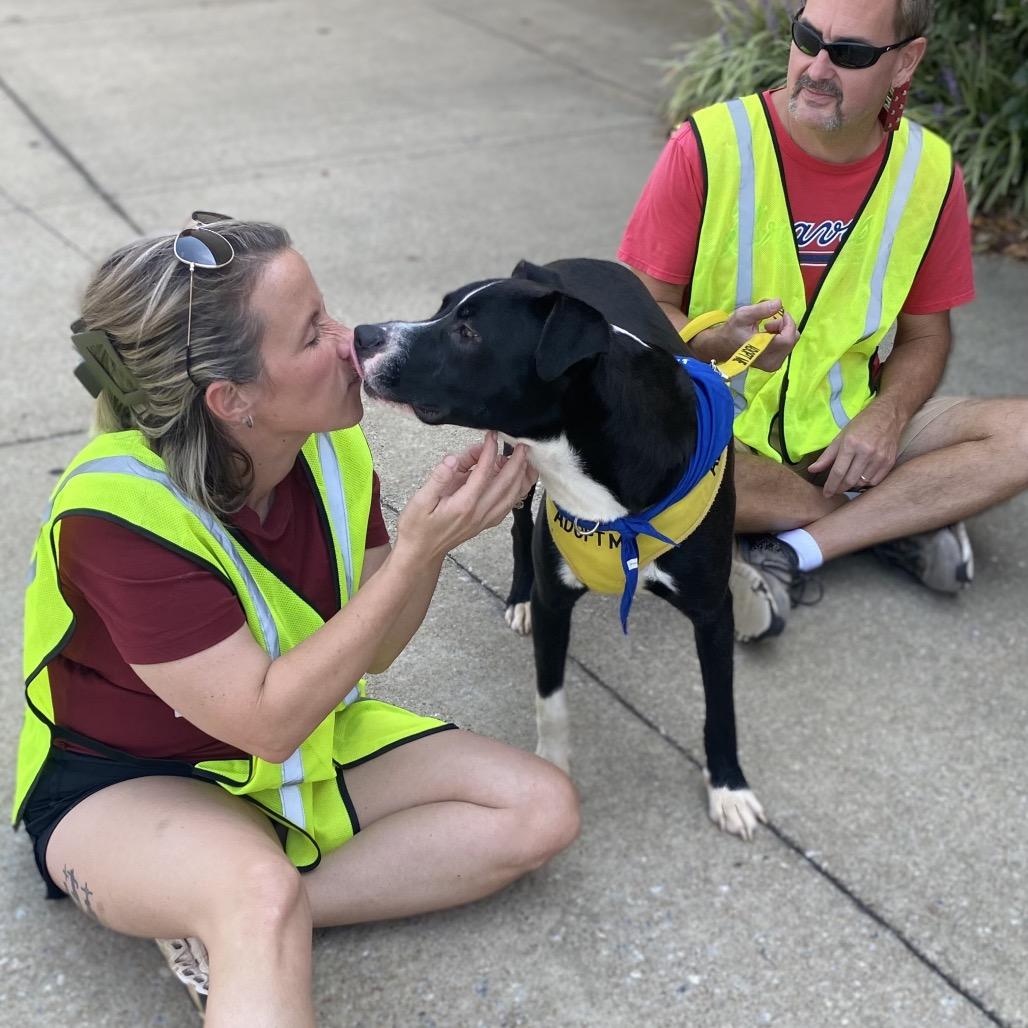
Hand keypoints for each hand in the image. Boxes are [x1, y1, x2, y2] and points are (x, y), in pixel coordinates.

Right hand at [396, 432, 536, 561]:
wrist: (421, 553)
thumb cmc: (417, 526)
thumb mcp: (420, 500)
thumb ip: (438, 479)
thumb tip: (451, 460)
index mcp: (463, 504)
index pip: (483, 473)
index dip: (489, 451)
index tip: (492, 436)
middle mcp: (479, 512)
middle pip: (505, 484)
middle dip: (516, 462)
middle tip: (522, 445)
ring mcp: (485, 519)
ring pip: (512, 496)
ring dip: (522, 477)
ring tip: (527, 460)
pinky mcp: (486, 523)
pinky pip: (508, 505)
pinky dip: (518, 491)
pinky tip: (520, 481)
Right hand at [693, 299, 797, 371]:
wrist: (721, 347)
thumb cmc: (732, 331)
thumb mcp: (743, 316)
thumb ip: (762, 309)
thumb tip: (779, 303)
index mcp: (763, 351)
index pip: (788, 338)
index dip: (788, 323)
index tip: (780, 313)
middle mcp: (771, 362)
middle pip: (792, 339)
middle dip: (784, 326)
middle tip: (768, 322)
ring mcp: (773, 365)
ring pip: (790, 343)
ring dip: (782, 332)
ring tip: (766, 329)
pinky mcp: (773, 365)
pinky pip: (786, 348)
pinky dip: (780, 338)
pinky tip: (767, 336)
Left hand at [808, 399, 904, 497]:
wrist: (888, 415)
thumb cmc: (861, 425)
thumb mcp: (840, 437)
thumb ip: (826, 456)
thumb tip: (812, 470)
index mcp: (850, 444)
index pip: (838, 472)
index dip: (830, 486)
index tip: (826, 494)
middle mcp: (866, 452)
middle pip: (850, 480)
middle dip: (839, 489)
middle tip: (834, 490)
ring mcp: (879, 457)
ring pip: (862, 482)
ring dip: (852, 486)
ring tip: (846, 484)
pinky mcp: (889, 461)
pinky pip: (875, 481)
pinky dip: (866, 484)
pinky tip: (860, 479)